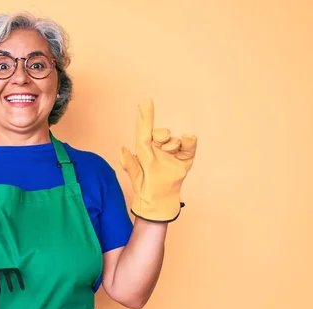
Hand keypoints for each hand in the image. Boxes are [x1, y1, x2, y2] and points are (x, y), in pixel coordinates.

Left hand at [119, 99, 196, 221]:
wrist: (160, 202)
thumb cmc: (144, 188)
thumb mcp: (135, 178)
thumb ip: (129, 164)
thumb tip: (122, 148)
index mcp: (144, 150)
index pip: (143, 131)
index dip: (144, 116)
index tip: (146, 101)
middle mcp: (158, 148)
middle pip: (161, 133)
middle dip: (161, 134)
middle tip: (160, 140)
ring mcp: (172, 153)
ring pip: (174, 140)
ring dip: (173, 143)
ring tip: (171, 152)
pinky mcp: (184, 158)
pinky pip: (189, 146)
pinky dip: (190, 141)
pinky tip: (189, 137)